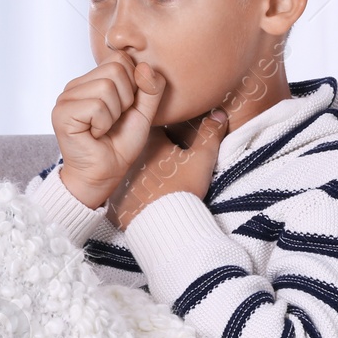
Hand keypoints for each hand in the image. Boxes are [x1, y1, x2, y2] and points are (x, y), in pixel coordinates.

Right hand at [50, 51, 166, 208]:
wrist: (104, 174)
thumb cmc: (119, 145)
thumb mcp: (144, 113)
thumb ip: (151, 88)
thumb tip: (146, 65)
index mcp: (92, 80)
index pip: (120, 58)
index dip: (133, 84)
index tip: (124, 109)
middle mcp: (76, 85)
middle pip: (115, 69)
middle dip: (125, 99)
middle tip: (113, 120)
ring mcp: (66, 98)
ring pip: (106, 87)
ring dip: (114, 114)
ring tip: (104, 128)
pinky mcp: (62, 112)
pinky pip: (96, 106)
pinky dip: (103, 123)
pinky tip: (94, 134)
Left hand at [105, 107, 228, 229]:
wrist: (164, 223)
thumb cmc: (182, 187)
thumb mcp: (202, 158)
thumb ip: (210, 133)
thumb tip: (218, 113)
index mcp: (150, 142)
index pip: (156, 126)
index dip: (168, 130)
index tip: (177, 137)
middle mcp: (131, 156)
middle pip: (143, 148)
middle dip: (155, 152)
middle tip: (170, 161)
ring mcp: (123, 178)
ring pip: (134, 169)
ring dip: (145, 172)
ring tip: (161, 182)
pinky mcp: (118, 199)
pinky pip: (126, 190)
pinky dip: (136, 192)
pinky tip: (148, 199)